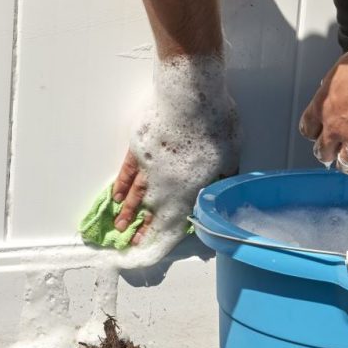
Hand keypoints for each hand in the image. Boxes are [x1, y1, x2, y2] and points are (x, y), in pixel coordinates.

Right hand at [112, 57, 239, 250]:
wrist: (190, 100)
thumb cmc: (215, 126)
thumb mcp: (230, 156)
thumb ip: (224, 178)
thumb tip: (220, 194)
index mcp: (189, 187)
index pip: (173, 218)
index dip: (162, 234)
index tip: (151, 247)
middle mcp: (166, 183)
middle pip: (151, 210)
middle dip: (142, 228)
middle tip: (131, 242)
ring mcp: (149, 166)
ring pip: (136, 194)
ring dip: (128, 212)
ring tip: (119, 226)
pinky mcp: (138, 148)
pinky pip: (126, 172)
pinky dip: (121, 185)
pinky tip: (117, 196)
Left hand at [298, 38, 347, 174]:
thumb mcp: (342, 67)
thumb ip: (334, 83)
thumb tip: (331, 86)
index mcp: (322, 105)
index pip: (307, 129)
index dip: (315, 133)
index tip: (320, 134)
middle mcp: (334, 127)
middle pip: (322, 152)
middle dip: (329, 152)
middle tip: (336, 151)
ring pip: (344, 164)